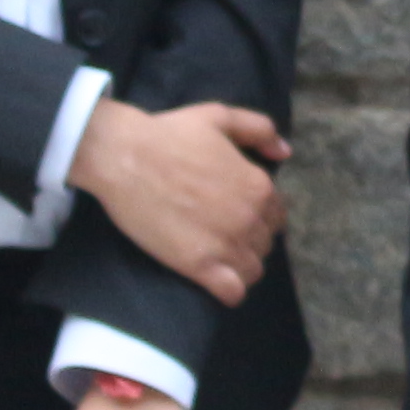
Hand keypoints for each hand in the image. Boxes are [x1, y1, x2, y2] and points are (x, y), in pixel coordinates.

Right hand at [69, 98, 289, 303]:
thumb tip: (285, 152)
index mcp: (259, 185)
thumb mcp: (220, 117)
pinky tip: (214, 279)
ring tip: (217, 256)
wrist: (124, 156)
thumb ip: (259, 130)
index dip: (260, 216)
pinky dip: (229, 290)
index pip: (277, 215)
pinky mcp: (199, 266)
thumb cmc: (169, 133)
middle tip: (220, 232)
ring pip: (253, 271)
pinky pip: (232, 292)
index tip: (236, 213)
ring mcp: (226, 244)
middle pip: (265, 244)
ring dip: (240, 266)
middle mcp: (250, 218)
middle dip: (249, 240)